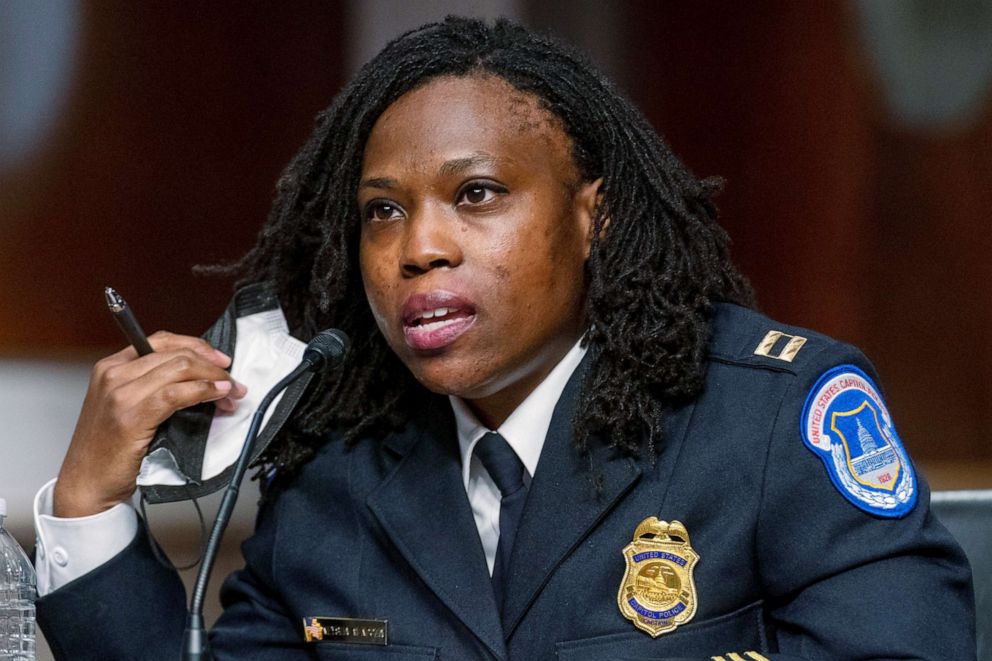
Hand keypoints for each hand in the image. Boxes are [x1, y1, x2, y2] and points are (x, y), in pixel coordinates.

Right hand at [53, 331, 246, 517]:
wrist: (87, 483)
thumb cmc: (109, 449)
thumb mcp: (126, 406)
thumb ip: (152, 385)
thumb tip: (199, 377)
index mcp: (111, 367)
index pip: (162, 341)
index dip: (198, 347)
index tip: (220, 361)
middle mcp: (113, 374)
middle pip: (176, 354)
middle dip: (213, 366)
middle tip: (233, 382)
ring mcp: (120, 394)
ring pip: (180, 369)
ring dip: (214, 380)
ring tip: (231, 394)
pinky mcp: (131, 415)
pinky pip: (176, 394)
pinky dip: (203, 392)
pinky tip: (217, 398)